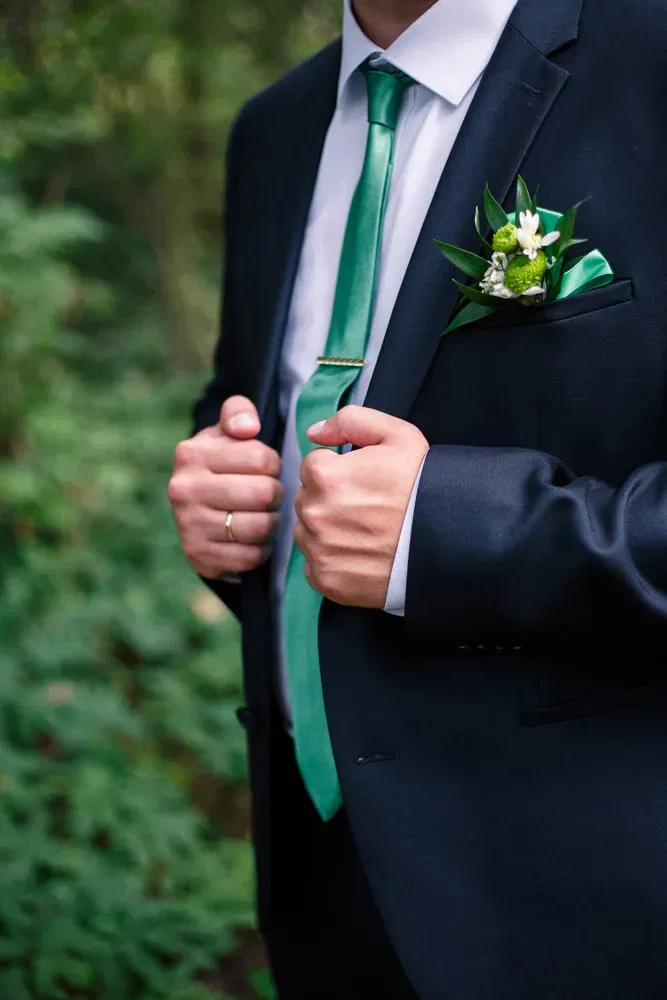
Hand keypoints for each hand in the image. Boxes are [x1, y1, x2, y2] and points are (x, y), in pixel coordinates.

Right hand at [168, 396, 282, 578]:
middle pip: (264, 493)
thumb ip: (238, 413)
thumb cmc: (221, 466)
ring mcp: (188, 525)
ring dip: (271, 522)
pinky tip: (253, 538)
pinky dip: (260, 548)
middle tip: (268, 495)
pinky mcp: (198, 555)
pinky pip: (251, 556)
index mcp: (191, 453)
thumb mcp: (226, 433)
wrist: (195, 515)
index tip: (265, 468)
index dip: (273, 464)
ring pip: (260, 526)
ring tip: (263, 515)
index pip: (261, 458)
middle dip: (275, 494)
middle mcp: (183, 488)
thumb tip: (248, 428)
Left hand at [294, 405, 427, 608]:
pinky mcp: (327, 580)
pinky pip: (316, 565)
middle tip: (365, 507)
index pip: (312, 466)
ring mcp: (319, 550)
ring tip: (364, 531)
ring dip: (327, 530)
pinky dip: (332, 561)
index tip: (361, 481)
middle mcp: (314, 514)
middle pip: (306, 499)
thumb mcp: (398, 436)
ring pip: (308, 532)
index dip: (338, 470)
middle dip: (329, 499)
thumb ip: (350, 420)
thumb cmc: (424, 487)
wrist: (449, 540)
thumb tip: (315, 432)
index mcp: (325, 475)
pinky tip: (361, 554)